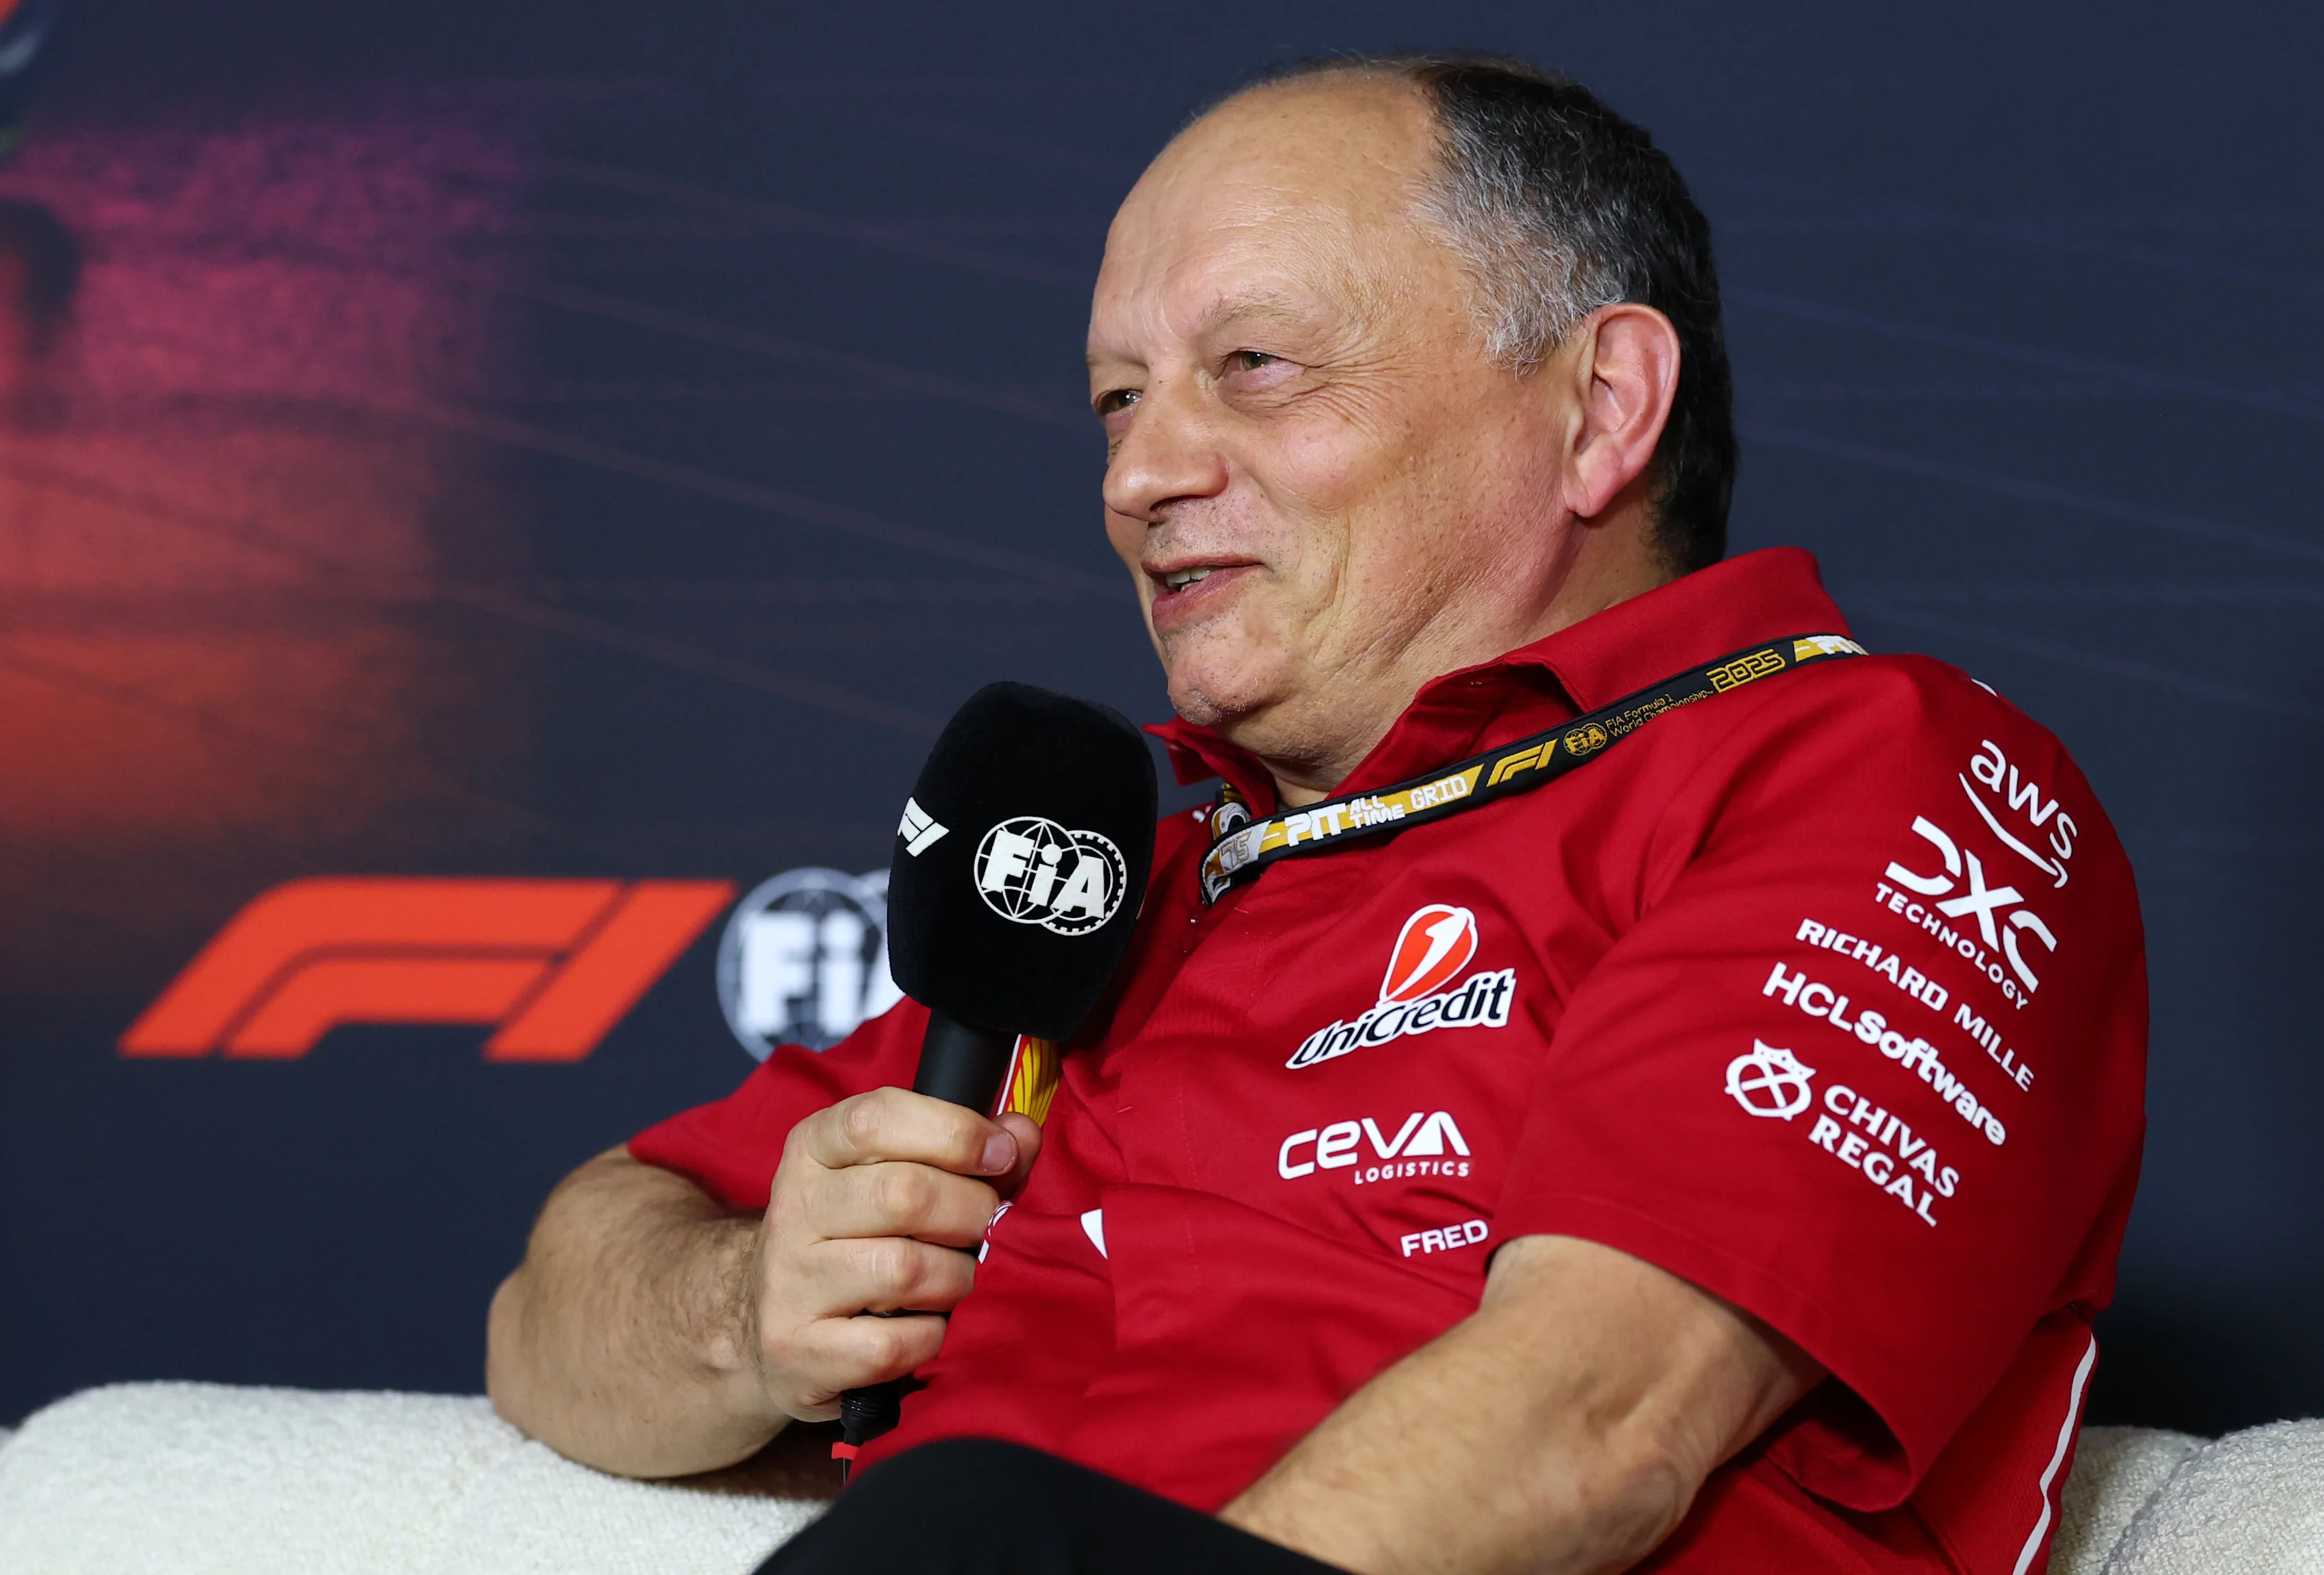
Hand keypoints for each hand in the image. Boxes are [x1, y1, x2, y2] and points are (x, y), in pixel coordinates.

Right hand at [751, 1087, 1041, 1421]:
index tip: (1001, 1154)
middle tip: (985, 1229)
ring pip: (904, 1270)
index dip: (955, 1132)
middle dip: (970, 1212)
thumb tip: (1022, 1134)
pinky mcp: (800, 1352)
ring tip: (955, 1280)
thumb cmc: (855, 1237)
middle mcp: (793, 1209)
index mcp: (812, 1149)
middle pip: (904, 1194)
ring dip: (955, 1278)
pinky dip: (929, 1338)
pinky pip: (893, 1343)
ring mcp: (790, 1283)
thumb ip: (963, 1151)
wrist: (766, 1325)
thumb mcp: (892, 1174)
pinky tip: (925, 1327)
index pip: (877, 1117)